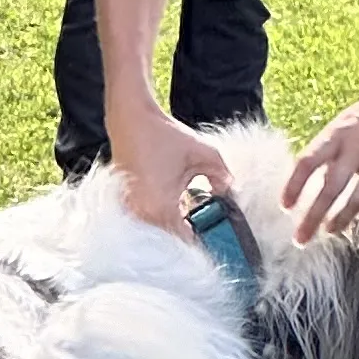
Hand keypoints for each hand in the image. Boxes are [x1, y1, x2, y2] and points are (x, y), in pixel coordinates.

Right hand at [108, 95, 241, 238]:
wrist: (131, 119)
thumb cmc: (164, 135)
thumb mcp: (205, 154)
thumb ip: (223, 180)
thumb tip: (232, 197)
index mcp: (161, 206)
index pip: (188, 239)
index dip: (205, 238)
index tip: (219, 236)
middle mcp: (142, 213)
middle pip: (174, 236)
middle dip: (193, 228)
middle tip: (210, 218)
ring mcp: (131, 209)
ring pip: (163, 227)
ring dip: (179, 219)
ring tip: (193, 203)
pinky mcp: (126, 202)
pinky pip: (151, 217)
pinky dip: (165, 211)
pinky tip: (177, 196)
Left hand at [283, 69, 358, 236]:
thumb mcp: (350, 118)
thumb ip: (335, 145)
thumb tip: (317, 174)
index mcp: (338, 132)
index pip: (308, 162)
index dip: (294, 186)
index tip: (284, 207)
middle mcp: (356, 145)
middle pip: (329, 187)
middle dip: (313, 216)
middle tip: (301, 239)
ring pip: (358, 196)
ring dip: (343, 218)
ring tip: (331, 232)